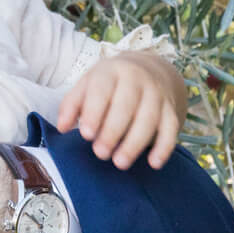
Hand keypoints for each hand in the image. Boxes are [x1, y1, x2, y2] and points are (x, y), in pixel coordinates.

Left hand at [57, 53, 184, 169]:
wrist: (151, 69)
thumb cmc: (111, 83)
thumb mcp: (89, 84)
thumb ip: (72, 104)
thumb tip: (62, 127)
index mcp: (111, 71)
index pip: (102, 90)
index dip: (94, 112)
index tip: (86, 135)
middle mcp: (137, 79)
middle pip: (126, 106)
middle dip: (113, 132)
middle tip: (100, 154)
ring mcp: (157, 94)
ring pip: (149, 119)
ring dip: (135, 143)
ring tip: (120, 163)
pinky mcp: (171, 110)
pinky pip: (171, 129)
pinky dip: (164, 147)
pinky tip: (154, 163)